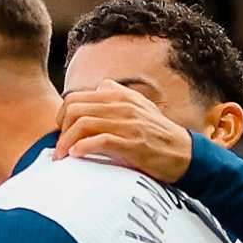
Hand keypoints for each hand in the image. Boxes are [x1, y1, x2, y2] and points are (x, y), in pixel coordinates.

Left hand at [55, 82, 192, 181]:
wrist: (184, 154)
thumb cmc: (158, 134)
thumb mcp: (141, 108)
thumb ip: (120, 95)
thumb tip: (102, 85)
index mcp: (119, 97)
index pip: (75, 98)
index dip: (61, 116)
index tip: (60, 132)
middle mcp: (121, 107)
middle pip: (74, 110)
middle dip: (60, 130)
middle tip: (59, 148)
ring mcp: (127, 124)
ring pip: (82, 125)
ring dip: (65, 143)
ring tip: (62, 157)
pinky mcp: (132, 143)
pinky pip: (99, 141)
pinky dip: (82, 148)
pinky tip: (76, 156)